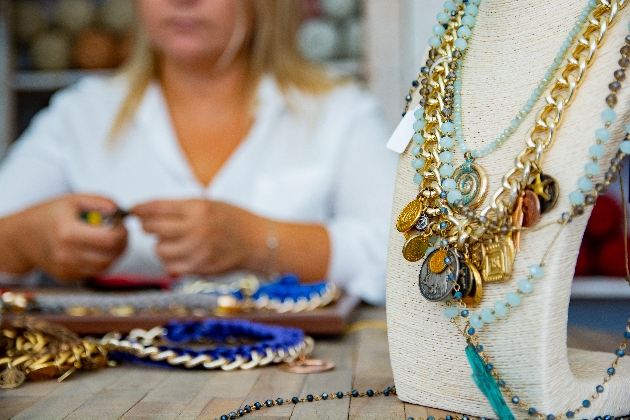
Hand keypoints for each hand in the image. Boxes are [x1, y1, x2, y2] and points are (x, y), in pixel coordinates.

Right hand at [8, 194, 127, 279]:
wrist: (22, 236)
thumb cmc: (47, 216)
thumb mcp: (74, 199)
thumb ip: (100, 202)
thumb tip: (119, 211)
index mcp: (68, 232)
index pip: (109, 240)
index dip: (122, 232)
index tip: (121, 225)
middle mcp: (66, 254)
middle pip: (110, 256)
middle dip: (122, 244)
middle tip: (120, 233)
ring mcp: (66, 268)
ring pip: (105, 267)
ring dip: (114, 254)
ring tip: (108, 240)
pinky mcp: (67, 277)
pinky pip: (94, 272)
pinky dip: (100, 261)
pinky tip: (94, 249)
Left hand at [131, 199, 265, 275]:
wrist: (258, 241)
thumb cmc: (234, 220)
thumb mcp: (209, 204)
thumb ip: (180, 208)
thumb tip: (147, 213)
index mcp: (199, 208)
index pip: (157, 207)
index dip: (140, 209)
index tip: (134, 210)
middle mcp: (197, 229)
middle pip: (153, 229)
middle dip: (149, 226)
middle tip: (154, 225)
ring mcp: (198, 251)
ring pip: (159, 250)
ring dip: (162, 245)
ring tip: (175, 241)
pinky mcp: (200, 268)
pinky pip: (171, 267)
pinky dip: (171, 261)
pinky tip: (182, 254)